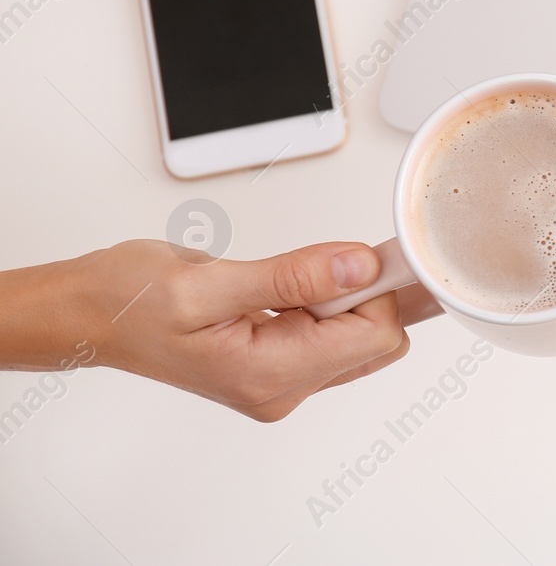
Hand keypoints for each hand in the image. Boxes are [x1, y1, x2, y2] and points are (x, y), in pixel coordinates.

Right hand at [63, 240, 431, 420]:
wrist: (90, 313)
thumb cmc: (129, 300)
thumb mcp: (207, 281)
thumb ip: (292, 277)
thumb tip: (359, 268)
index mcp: (267, 375)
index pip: (375, 335)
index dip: (374, 287)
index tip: (355, 254)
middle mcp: (281, 390)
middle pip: (378, 340)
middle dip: (361, 293)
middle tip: (312, 265)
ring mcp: (281, 382)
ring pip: (362, 337)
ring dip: (342, 297)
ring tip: (285, 281)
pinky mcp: (279, 365)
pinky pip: (335, 334)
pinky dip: (327, 303)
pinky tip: (289, 289)